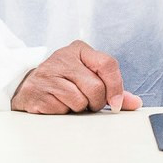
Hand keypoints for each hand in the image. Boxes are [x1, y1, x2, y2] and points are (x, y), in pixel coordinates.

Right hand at [10, 40, 143, 114]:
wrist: (27, 86)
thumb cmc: (63, 81)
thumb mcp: (87, 76)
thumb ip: (111, 88)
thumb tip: (134, 102)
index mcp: (79, 50)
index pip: (108, 64)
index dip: (116, 87)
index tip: (116, 104)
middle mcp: (63, 58)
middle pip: (96, 88)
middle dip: (96, 102)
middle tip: (87, 102)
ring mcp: (49, 74)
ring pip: (81, 101)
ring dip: (79, 108)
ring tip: (70, 101)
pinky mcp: (39, 92)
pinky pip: (64, 109)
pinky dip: (64, 112)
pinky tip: (57, 104)